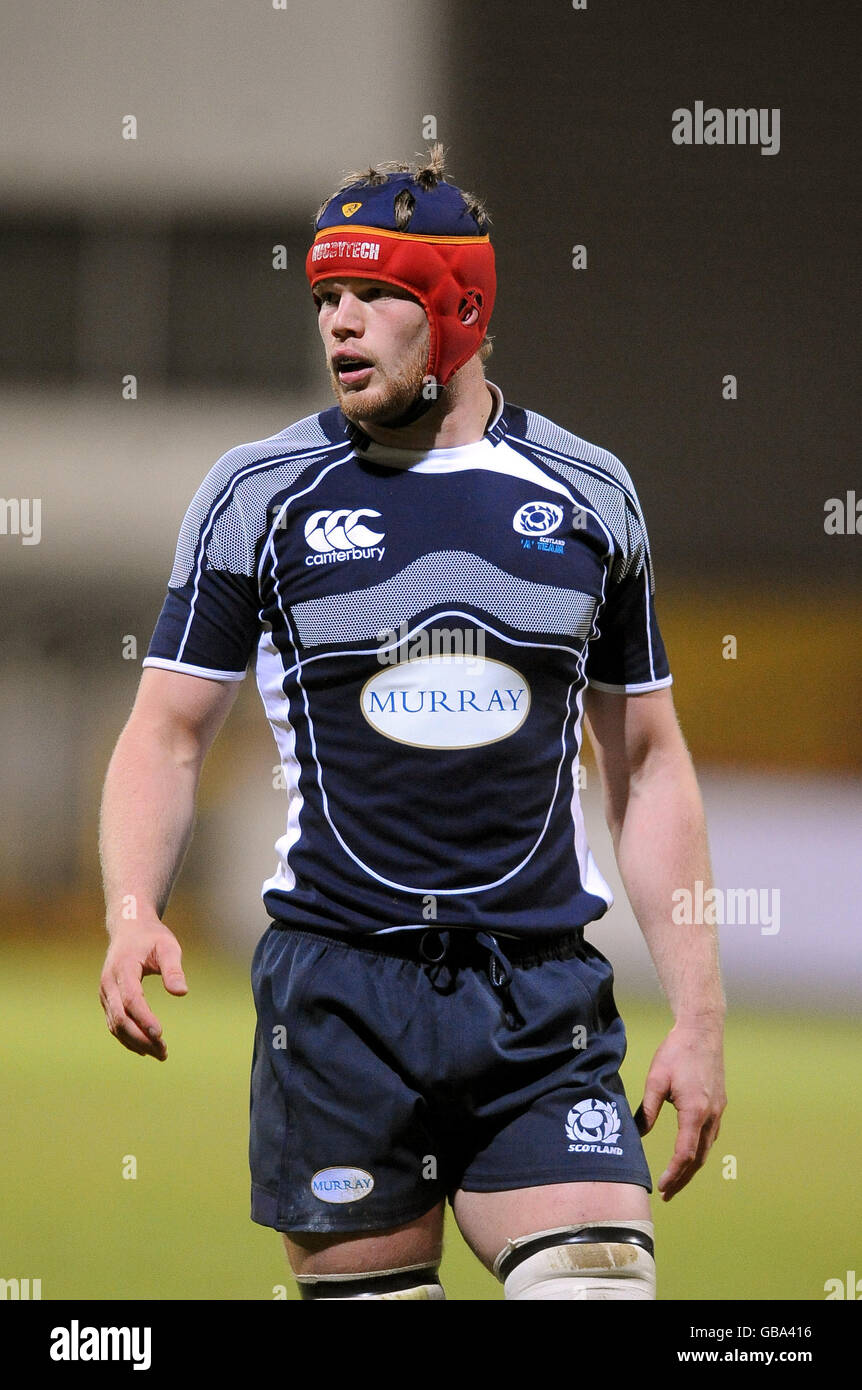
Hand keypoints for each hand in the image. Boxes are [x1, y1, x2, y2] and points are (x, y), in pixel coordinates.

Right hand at [99, 921, 187, 1059]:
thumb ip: (173, 969)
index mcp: (123, 968)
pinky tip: (145, 1048)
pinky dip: (128, 1038)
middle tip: (164, 1052)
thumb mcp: (168, 946)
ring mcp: (106, 993)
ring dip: (135, 1042)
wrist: (128, 928)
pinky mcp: (108, 1000)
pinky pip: (114, 1023)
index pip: (131, 999)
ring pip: (115, 1025)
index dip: (144, 1018)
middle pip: (120, 1017)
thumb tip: (182, 993)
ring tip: (160, 1054)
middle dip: (140, 1038)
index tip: (160, 1035)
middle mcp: (109, 983)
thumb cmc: (152, 937)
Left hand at [634, 1021, 726, 1200]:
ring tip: (676, 1180)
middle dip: (683, 1178)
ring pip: (706, 1148)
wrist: (702, 1030)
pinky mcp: (719, 1104)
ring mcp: (718, 1110)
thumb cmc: (676, 1052)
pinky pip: (710, 1136)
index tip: (662, 1187)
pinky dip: (698, 1151)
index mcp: (695, 1111)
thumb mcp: (656, 1079)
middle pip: (698, 1158)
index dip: (674, 1174)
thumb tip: (638, 1133)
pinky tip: (688, 1155)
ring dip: (691, 1167)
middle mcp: (711, 1115)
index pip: (685, 1154)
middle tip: (667, 1194)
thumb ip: (648, 1109)